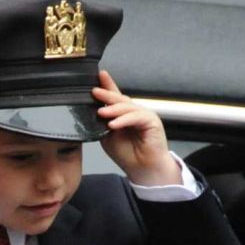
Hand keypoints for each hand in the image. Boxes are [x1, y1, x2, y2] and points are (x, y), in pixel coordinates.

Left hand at [93, 71, 181, 185]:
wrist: (143, 169)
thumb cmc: (127, 154)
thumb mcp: (107, 136)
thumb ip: (101, 123)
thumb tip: (92, 112)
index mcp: (123, 114)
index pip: (115, 97)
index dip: (107, 85)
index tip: (99, 75)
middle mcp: (134, 112)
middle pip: (120, 99)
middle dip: (106, 94)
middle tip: (95, 91)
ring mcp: (144, 115)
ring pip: (127, 107)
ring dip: (113, 109)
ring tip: (101, 112)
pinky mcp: (152, 121)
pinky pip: (136, 117)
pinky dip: (123, 120)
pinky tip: (113, 124)